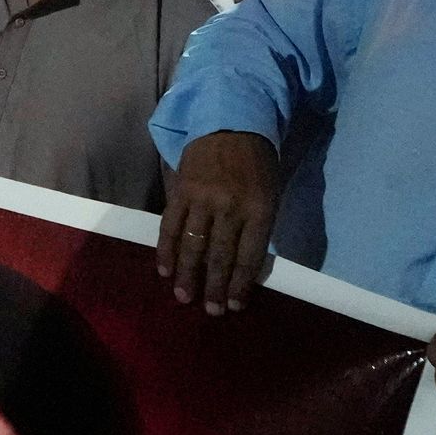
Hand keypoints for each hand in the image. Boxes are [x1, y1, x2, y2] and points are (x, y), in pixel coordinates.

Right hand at [157, 130, 281, 312]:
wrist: (232, 122)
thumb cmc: (257, 163)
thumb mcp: (270, 193)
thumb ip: (258, 227)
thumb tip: (242, 267)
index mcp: (259, 209)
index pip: (248, 257)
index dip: (241, 285)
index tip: (235, 306)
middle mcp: (230, 207)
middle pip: (220, 256)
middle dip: (215, 287)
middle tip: (211, 312)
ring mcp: (202, 199)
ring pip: (193, 245)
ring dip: (188, 275)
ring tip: (185, 298)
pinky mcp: (180, 191)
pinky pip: (170, 226)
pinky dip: (166, 250)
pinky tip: (165, 270)